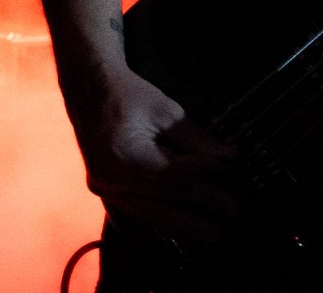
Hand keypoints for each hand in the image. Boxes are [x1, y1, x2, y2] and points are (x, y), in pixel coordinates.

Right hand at [74, 65, 240, 244]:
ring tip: (212, 232)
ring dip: (184, 225)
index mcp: (124, 156)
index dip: (204, 174)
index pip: (172, 175)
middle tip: (232, 209)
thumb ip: (196, 139)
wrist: (89, 90)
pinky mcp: (104, 190)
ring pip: (149, 214)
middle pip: (164, 200)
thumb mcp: (166, 111)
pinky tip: (179, 231)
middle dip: (202, 205)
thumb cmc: (128, 95)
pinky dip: (159, 220)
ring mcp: (104, 188)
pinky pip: (134, 213)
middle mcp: (110, 179)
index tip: (230, 170)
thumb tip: (226, 158)